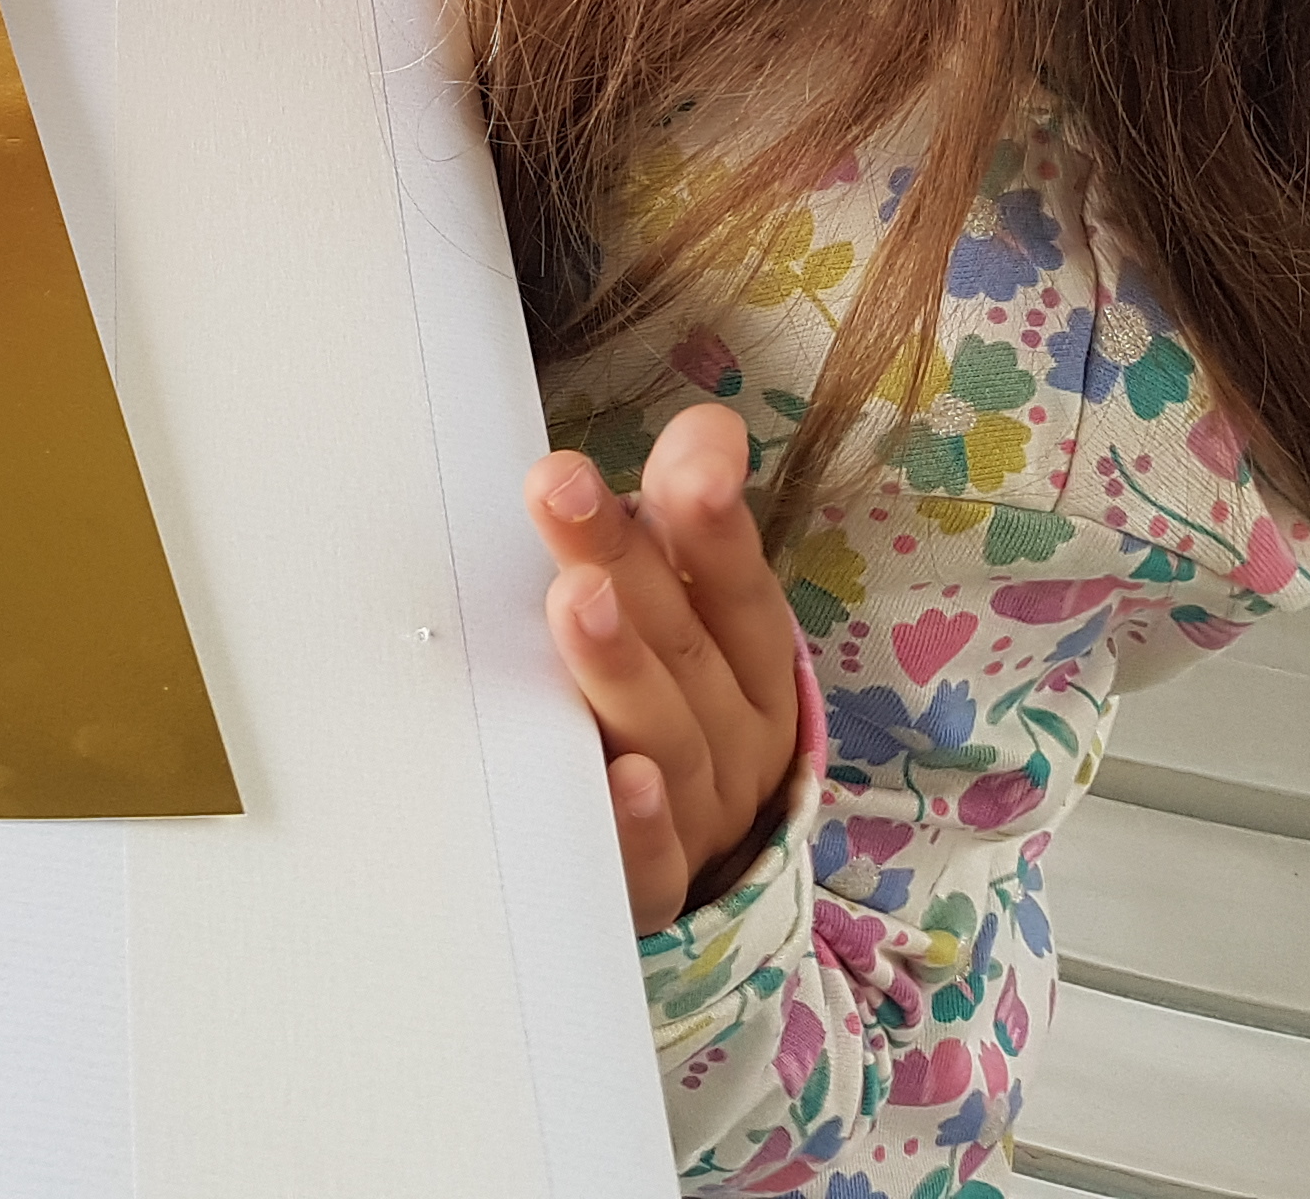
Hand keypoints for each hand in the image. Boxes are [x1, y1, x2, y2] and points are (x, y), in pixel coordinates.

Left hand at [529, 406, 807, 933]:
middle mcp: (734, 731)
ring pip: (666, 737)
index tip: (681, 463)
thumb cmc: (671, 710)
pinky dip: (639, 821)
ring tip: (576, 602)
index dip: (710, 524)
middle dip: (624, 560)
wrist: (692, 874)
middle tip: (562, 487)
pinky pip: (651, 860)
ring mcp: (700, 812)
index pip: (736, 584)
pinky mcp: (654, 884)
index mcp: (747, 660)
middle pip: (683, 643)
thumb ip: (684, 522)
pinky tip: (619, 778)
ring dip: (622, 668)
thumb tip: (704, 426)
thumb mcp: (688, 616)